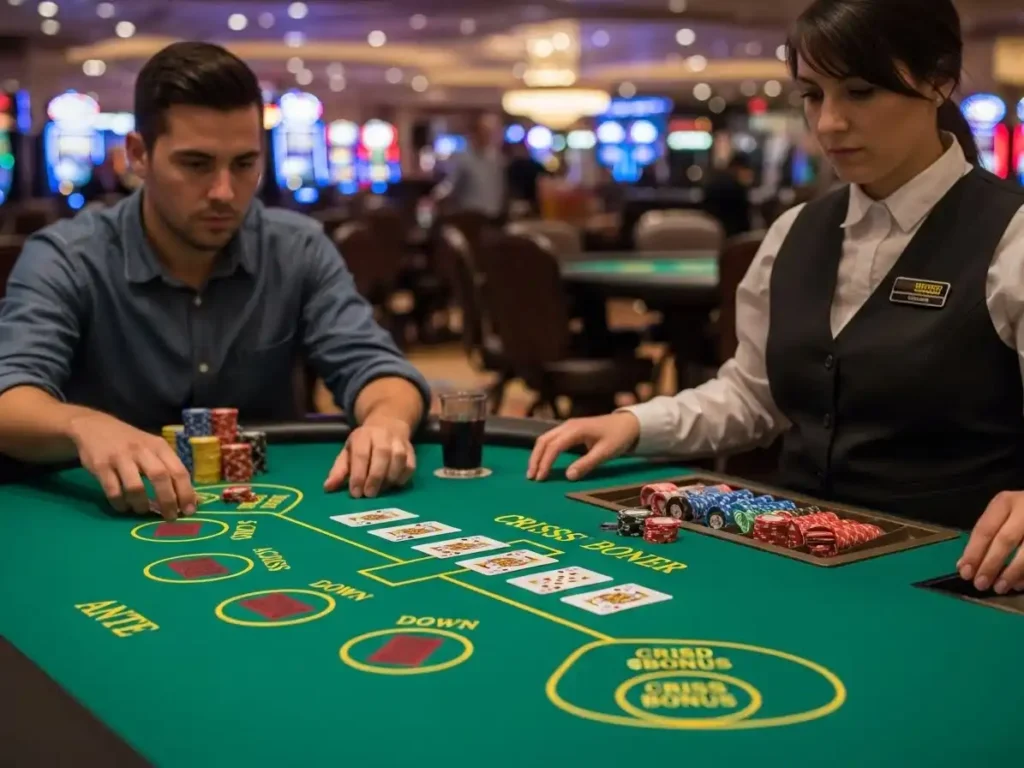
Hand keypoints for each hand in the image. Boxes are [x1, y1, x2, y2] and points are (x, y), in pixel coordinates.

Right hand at [68, 412, 195, 520]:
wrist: (93, 426)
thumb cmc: (131, 442)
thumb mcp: (153, 449)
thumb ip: (171, 470)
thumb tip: (194, 499)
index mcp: (159, 446)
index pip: (179, 470)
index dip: (186, 493)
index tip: (189, 511)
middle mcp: (141, 450)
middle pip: (160, 477)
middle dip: (168, 501)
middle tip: (170, 517)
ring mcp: (120, 457)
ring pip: (136, 487)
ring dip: (141, 504)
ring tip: (142, 510)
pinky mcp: (100, 466)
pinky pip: (113, 491)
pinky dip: (120, 504)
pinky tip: (124, 506)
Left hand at [324, 418, 415, 497]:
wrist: (388, 423)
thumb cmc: (364, 443)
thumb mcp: (348, 451)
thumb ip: (339, 470)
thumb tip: (328, 488)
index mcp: (363, 435)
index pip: (361, 454)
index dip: (358, 474)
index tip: (355, 493)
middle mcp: (382, 436)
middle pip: (382, 454)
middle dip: (375, 477)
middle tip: (369, 494)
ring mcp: (399, 442)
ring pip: (399, 458)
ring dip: (390, 478)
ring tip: (381, 490)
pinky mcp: (411, 450)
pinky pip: (410, 465)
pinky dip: (403, 477)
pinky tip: (394, 484)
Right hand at [527, 412, 639, 482]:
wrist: (627, 423)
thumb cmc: (618, 437)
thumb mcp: (605, 453)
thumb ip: (587, 464)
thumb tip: (568, 476)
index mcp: (576, 430)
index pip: (554, 446)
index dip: (545, 463)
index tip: (540, 478)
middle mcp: (568, 425)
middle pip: (543, 440)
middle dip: (535, 459)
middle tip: (531, 477)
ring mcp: (567, 426)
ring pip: (545, 439)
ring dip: (537, 455)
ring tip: (533, 472)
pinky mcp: (569, 429)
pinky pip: (551, 439)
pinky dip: (544, 450)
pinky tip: (542, 461)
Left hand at [957, 491, 1023, 593]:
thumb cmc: (1019, 513)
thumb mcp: (1001, 516)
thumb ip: (984, 537)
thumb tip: (964, 566)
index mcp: (1005, 502)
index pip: (985, 529)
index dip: (974, 553)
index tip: (965, 573)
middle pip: (1005, 540)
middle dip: (991, 564)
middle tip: (980, 584)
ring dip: (1012, 573)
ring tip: (999, 588)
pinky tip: (1018, 585)